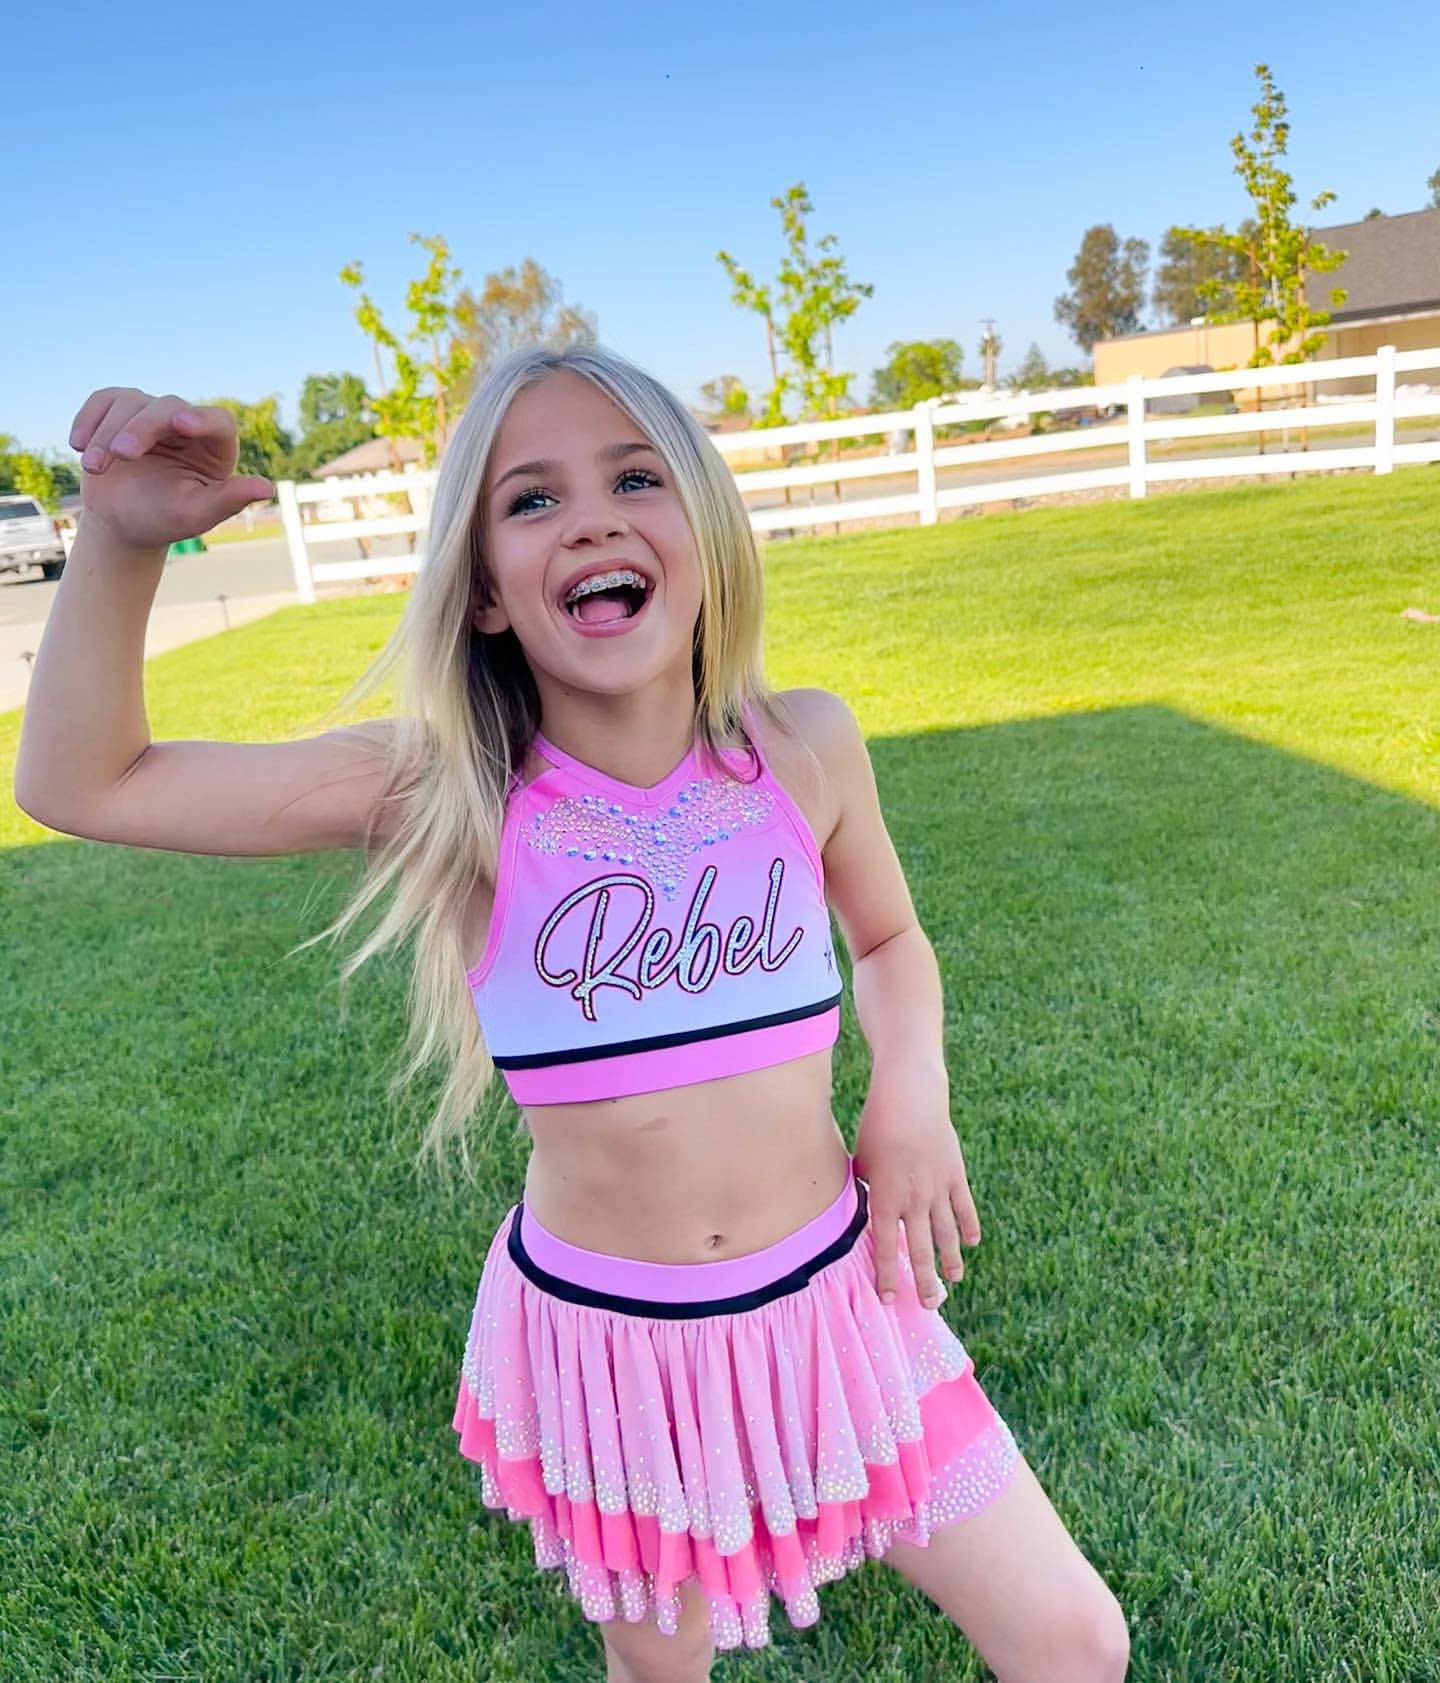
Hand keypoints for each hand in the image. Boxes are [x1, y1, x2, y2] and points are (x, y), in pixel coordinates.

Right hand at [70, 387, 274, 553]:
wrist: (123, 523)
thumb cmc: (165, 520)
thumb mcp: (196, 514)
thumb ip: (230, 500)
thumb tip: (266, 487)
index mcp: (215, 448)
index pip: (218, 421)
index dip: (202, 419)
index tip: (181, 424)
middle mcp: (185, 425)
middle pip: (167, 407)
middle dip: (141, 428)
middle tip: (121, 454)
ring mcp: (151, 415)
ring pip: (131, 402)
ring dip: (107, 432)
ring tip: (93, 467)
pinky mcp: (118, 412)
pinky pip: (102, 400)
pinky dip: (88, 418)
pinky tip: (78, 445)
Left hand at [852, 1064, 981, 1311]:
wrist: (909, 1096)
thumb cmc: (876, 1127)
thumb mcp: (861, 1162)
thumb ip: (866, 1191)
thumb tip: (864, 1212)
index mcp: (886, 1199)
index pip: (885, 1248)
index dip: (887, 1276)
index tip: (889, 1300)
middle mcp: (914, 1200)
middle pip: (921, 1250)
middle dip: (925, 1282)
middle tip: (930, 1306)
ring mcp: (938, 1189)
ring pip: (947, 1234)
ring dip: (950, 1260)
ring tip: (953, 1281)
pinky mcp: (955, 1175)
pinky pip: (964, 1208)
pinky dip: (969, 1227)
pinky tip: (971, 1243)